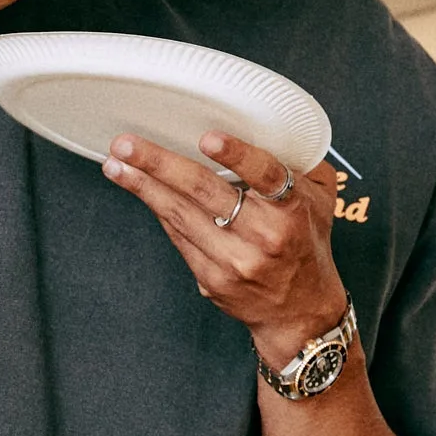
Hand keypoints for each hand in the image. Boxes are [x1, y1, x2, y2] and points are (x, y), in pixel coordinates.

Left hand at [102, 128, 346, 368]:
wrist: (300, 312)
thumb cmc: (307, 245)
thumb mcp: (320, 200)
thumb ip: (301, 164)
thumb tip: (272, 124)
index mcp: (293, 211)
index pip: (267, 176)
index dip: (238, 156)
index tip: (208, 139)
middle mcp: (263, 237)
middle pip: (206, 192)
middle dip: (161, 165)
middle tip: (127, 145)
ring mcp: (234, 260)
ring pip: (181, 215)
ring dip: (144, 187)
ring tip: (115, 165)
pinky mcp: (210, 278)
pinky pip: (178, 235)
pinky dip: (157, 208)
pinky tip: (137, 188)